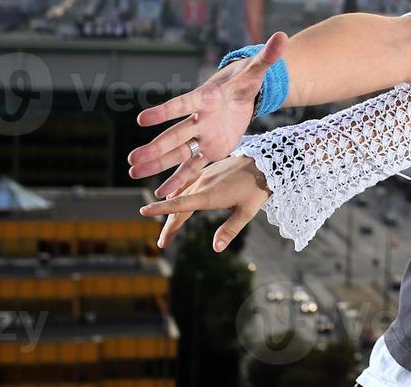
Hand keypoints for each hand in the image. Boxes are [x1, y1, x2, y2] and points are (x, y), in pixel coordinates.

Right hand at [127, 31, 287, 198]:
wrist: (241, 94)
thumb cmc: (245, 81)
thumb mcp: (257, 71)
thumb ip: (268, 56)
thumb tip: (282, 36)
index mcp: (206, 99)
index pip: (182, 105)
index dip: (164, 112)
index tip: (142, 119)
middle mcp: (199, 119)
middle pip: (175, 135)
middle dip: (155, 147)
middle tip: (132, 158)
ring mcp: (202, 136)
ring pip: (178, 153)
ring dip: (157, 164)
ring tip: (133, 171)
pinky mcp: (210, 150)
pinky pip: (193, 166)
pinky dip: (179, 180)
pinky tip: (163, 195)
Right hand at [140, 155, 270, 251]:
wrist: (267, 161)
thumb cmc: (258, 188)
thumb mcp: (247, 211)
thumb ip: (230, 230)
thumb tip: (216, 249)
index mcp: (210, 195)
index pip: (180, 204)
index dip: (160, 209)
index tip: (142, 211)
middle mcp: (203, 184)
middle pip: (179, 206)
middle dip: (169, 225)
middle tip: (163, 243)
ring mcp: (205, 176)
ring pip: (182, 195)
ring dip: (174, 211)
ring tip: (170, 228)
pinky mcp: (209, 171)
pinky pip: (188, 183)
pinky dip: (179, 194)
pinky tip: (175, 197)